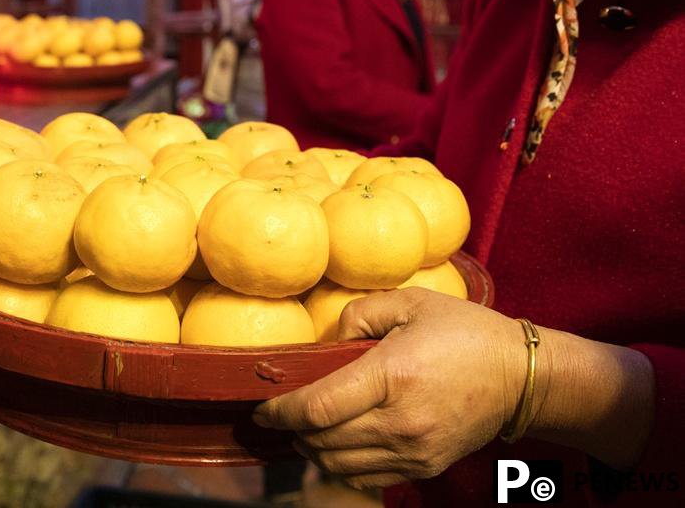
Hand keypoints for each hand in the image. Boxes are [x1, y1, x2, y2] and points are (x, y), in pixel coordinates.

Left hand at [252, 288, 530, 488]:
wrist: (521, 376)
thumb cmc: (465, 332)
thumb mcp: (410, 302)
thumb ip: (359, 314)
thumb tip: (328, 343)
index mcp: (393, 375)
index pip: (319, 406)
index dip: (281, 411)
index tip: (261, 408)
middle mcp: (401, 421)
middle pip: (322, 441)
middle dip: (291, 430)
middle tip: (278, 415)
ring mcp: (413, 450)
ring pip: (338, 465)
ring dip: (311, 450)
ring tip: (303, 429)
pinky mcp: (423, 466)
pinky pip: (366, 478)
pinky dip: (340, 466)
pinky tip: (334, 445)